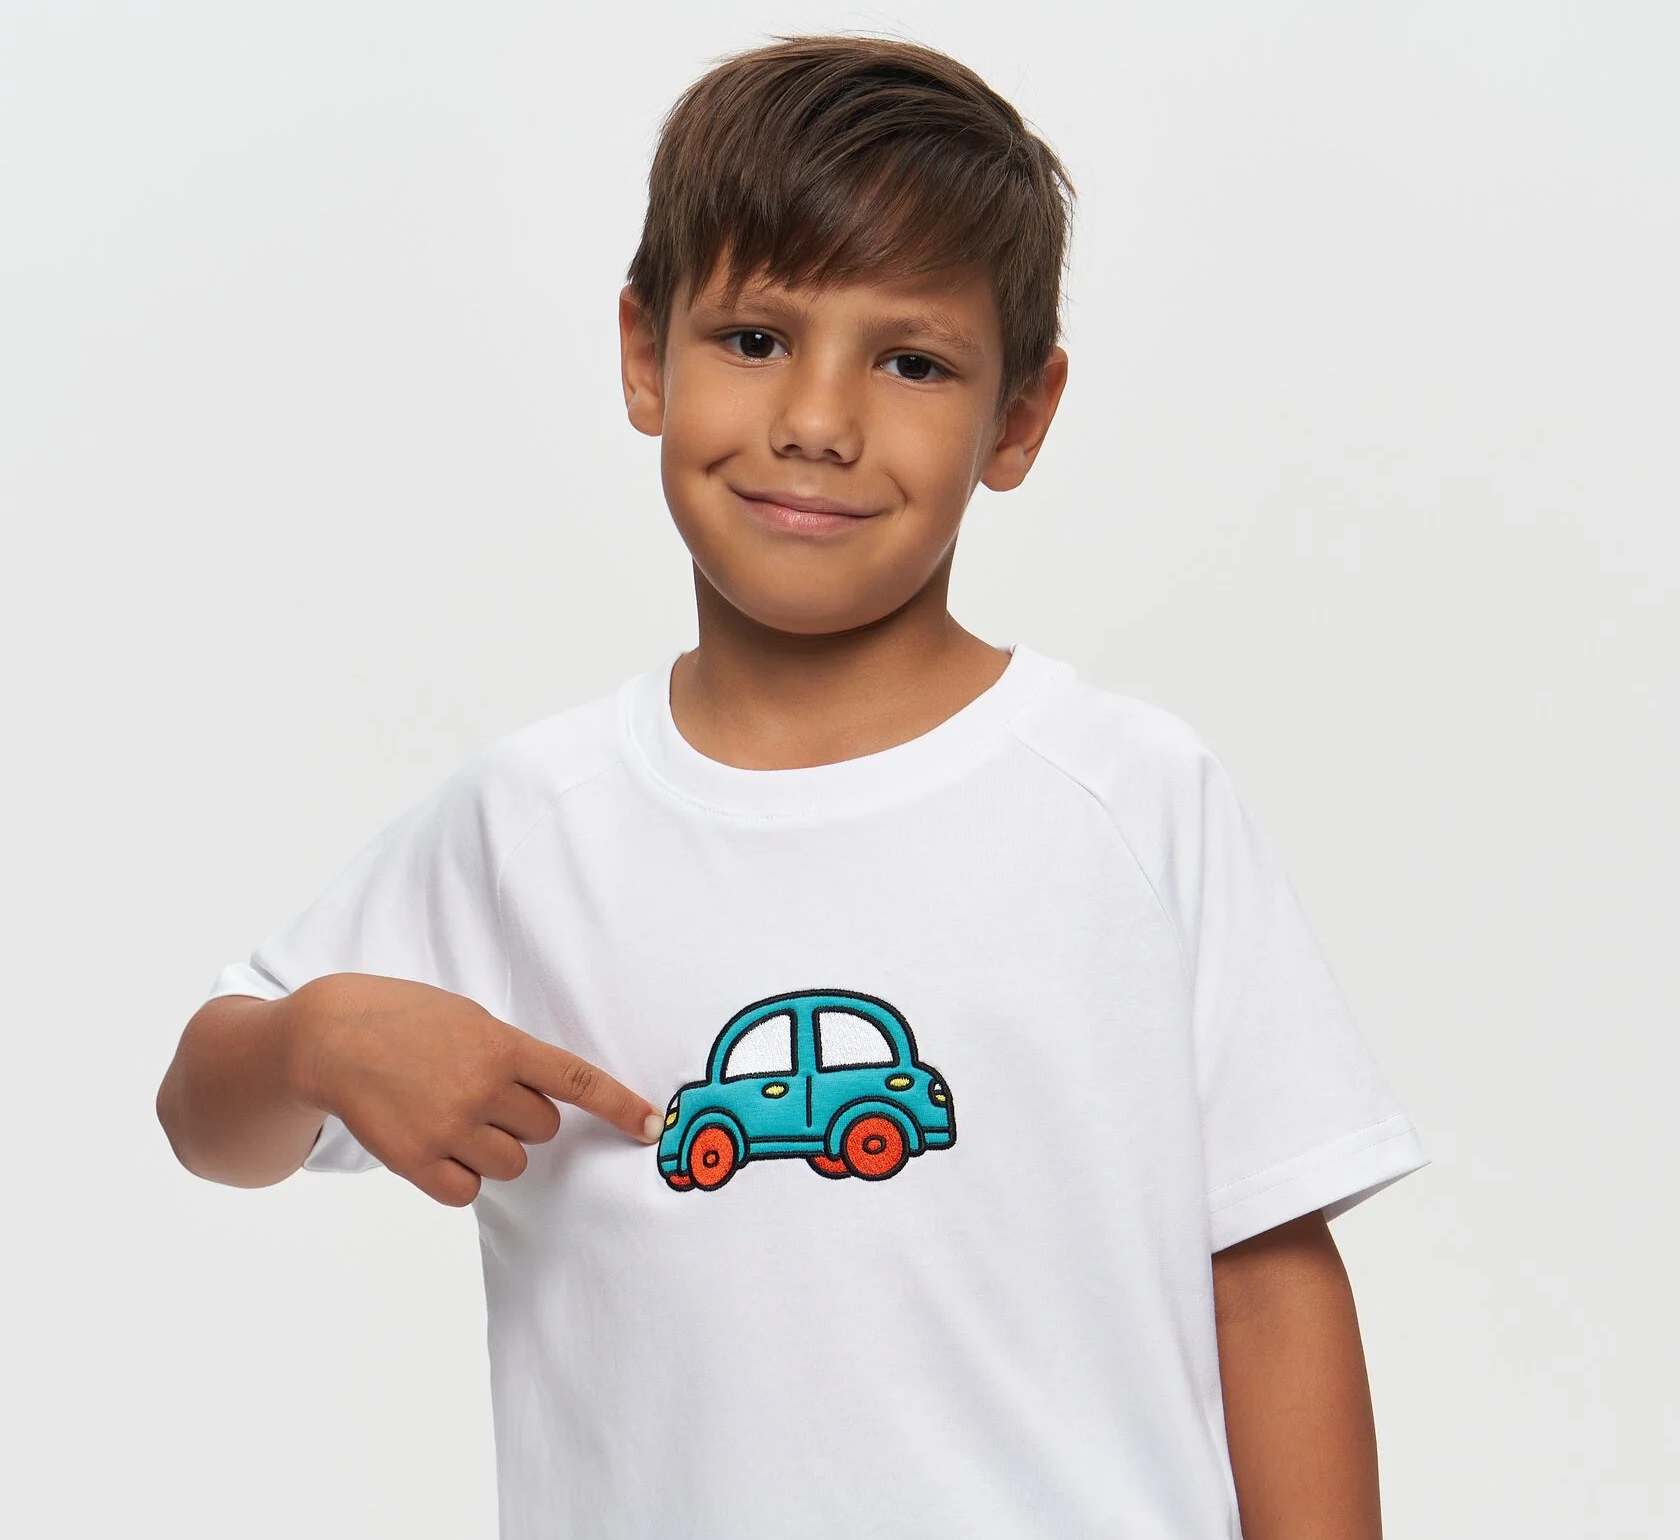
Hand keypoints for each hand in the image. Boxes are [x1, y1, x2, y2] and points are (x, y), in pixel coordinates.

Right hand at [284, 973, 661, 1205]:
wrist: (331, 1036)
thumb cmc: (404, 1019)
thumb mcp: (468, 1018)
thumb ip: (510, 1054)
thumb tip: (547, 1094)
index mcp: (501, 1045)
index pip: (576, 1081)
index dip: (619, 1106)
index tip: (651, 1126)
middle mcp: (481, 1087)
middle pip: (543, 1131)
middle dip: (521, 1119)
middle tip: (479, 1094)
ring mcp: (449, 1126)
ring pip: (510, 1165)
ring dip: (493, 1149)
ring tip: (451, 1116)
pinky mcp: (415, 1159)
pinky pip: (468, 1190)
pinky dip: (460, 1176)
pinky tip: (436, 1146)